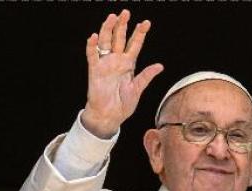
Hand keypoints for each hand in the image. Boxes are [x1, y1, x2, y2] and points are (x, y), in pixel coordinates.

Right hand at [82, 10, 163, 137]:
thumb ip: (146, 76)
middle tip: (126, 12)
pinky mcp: (95, 71)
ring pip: (106, 42)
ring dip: (108, 30)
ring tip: (112, 17)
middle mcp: (117, 61)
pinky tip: (94, 36)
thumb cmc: (123, 104)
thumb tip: (160, 66)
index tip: (146, 23)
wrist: (110, 116)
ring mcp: (105, 64)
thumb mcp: (138, 89)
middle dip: (123, 25)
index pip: (135, 45)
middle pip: (119, 39)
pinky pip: (92, 56)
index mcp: (128, 65)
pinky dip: (92, 46)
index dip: (139, 34)